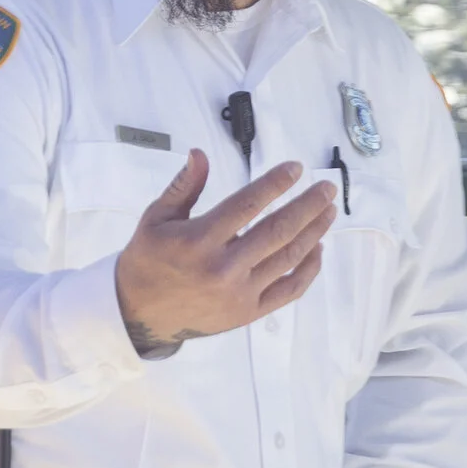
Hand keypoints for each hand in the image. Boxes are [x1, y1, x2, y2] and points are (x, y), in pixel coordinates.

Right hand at [113, 151, 336, 350]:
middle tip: (327, 188)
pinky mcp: (248, 311)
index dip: (275, 184)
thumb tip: (200, 154)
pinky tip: (317, 249)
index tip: (295, 169)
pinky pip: (290, 289)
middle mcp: (223, 267)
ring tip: (328, 212)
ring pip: (289, 257)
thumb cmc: (147, 260)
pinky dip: (309, 269)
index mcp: (198, 240)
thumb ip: (183, 186)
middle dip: (308, 205)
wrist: (139, 313)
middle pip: (278, 230)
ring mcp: (239, 292)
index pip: (247, 205)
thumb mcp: (155, 218)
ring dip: (314, 232)